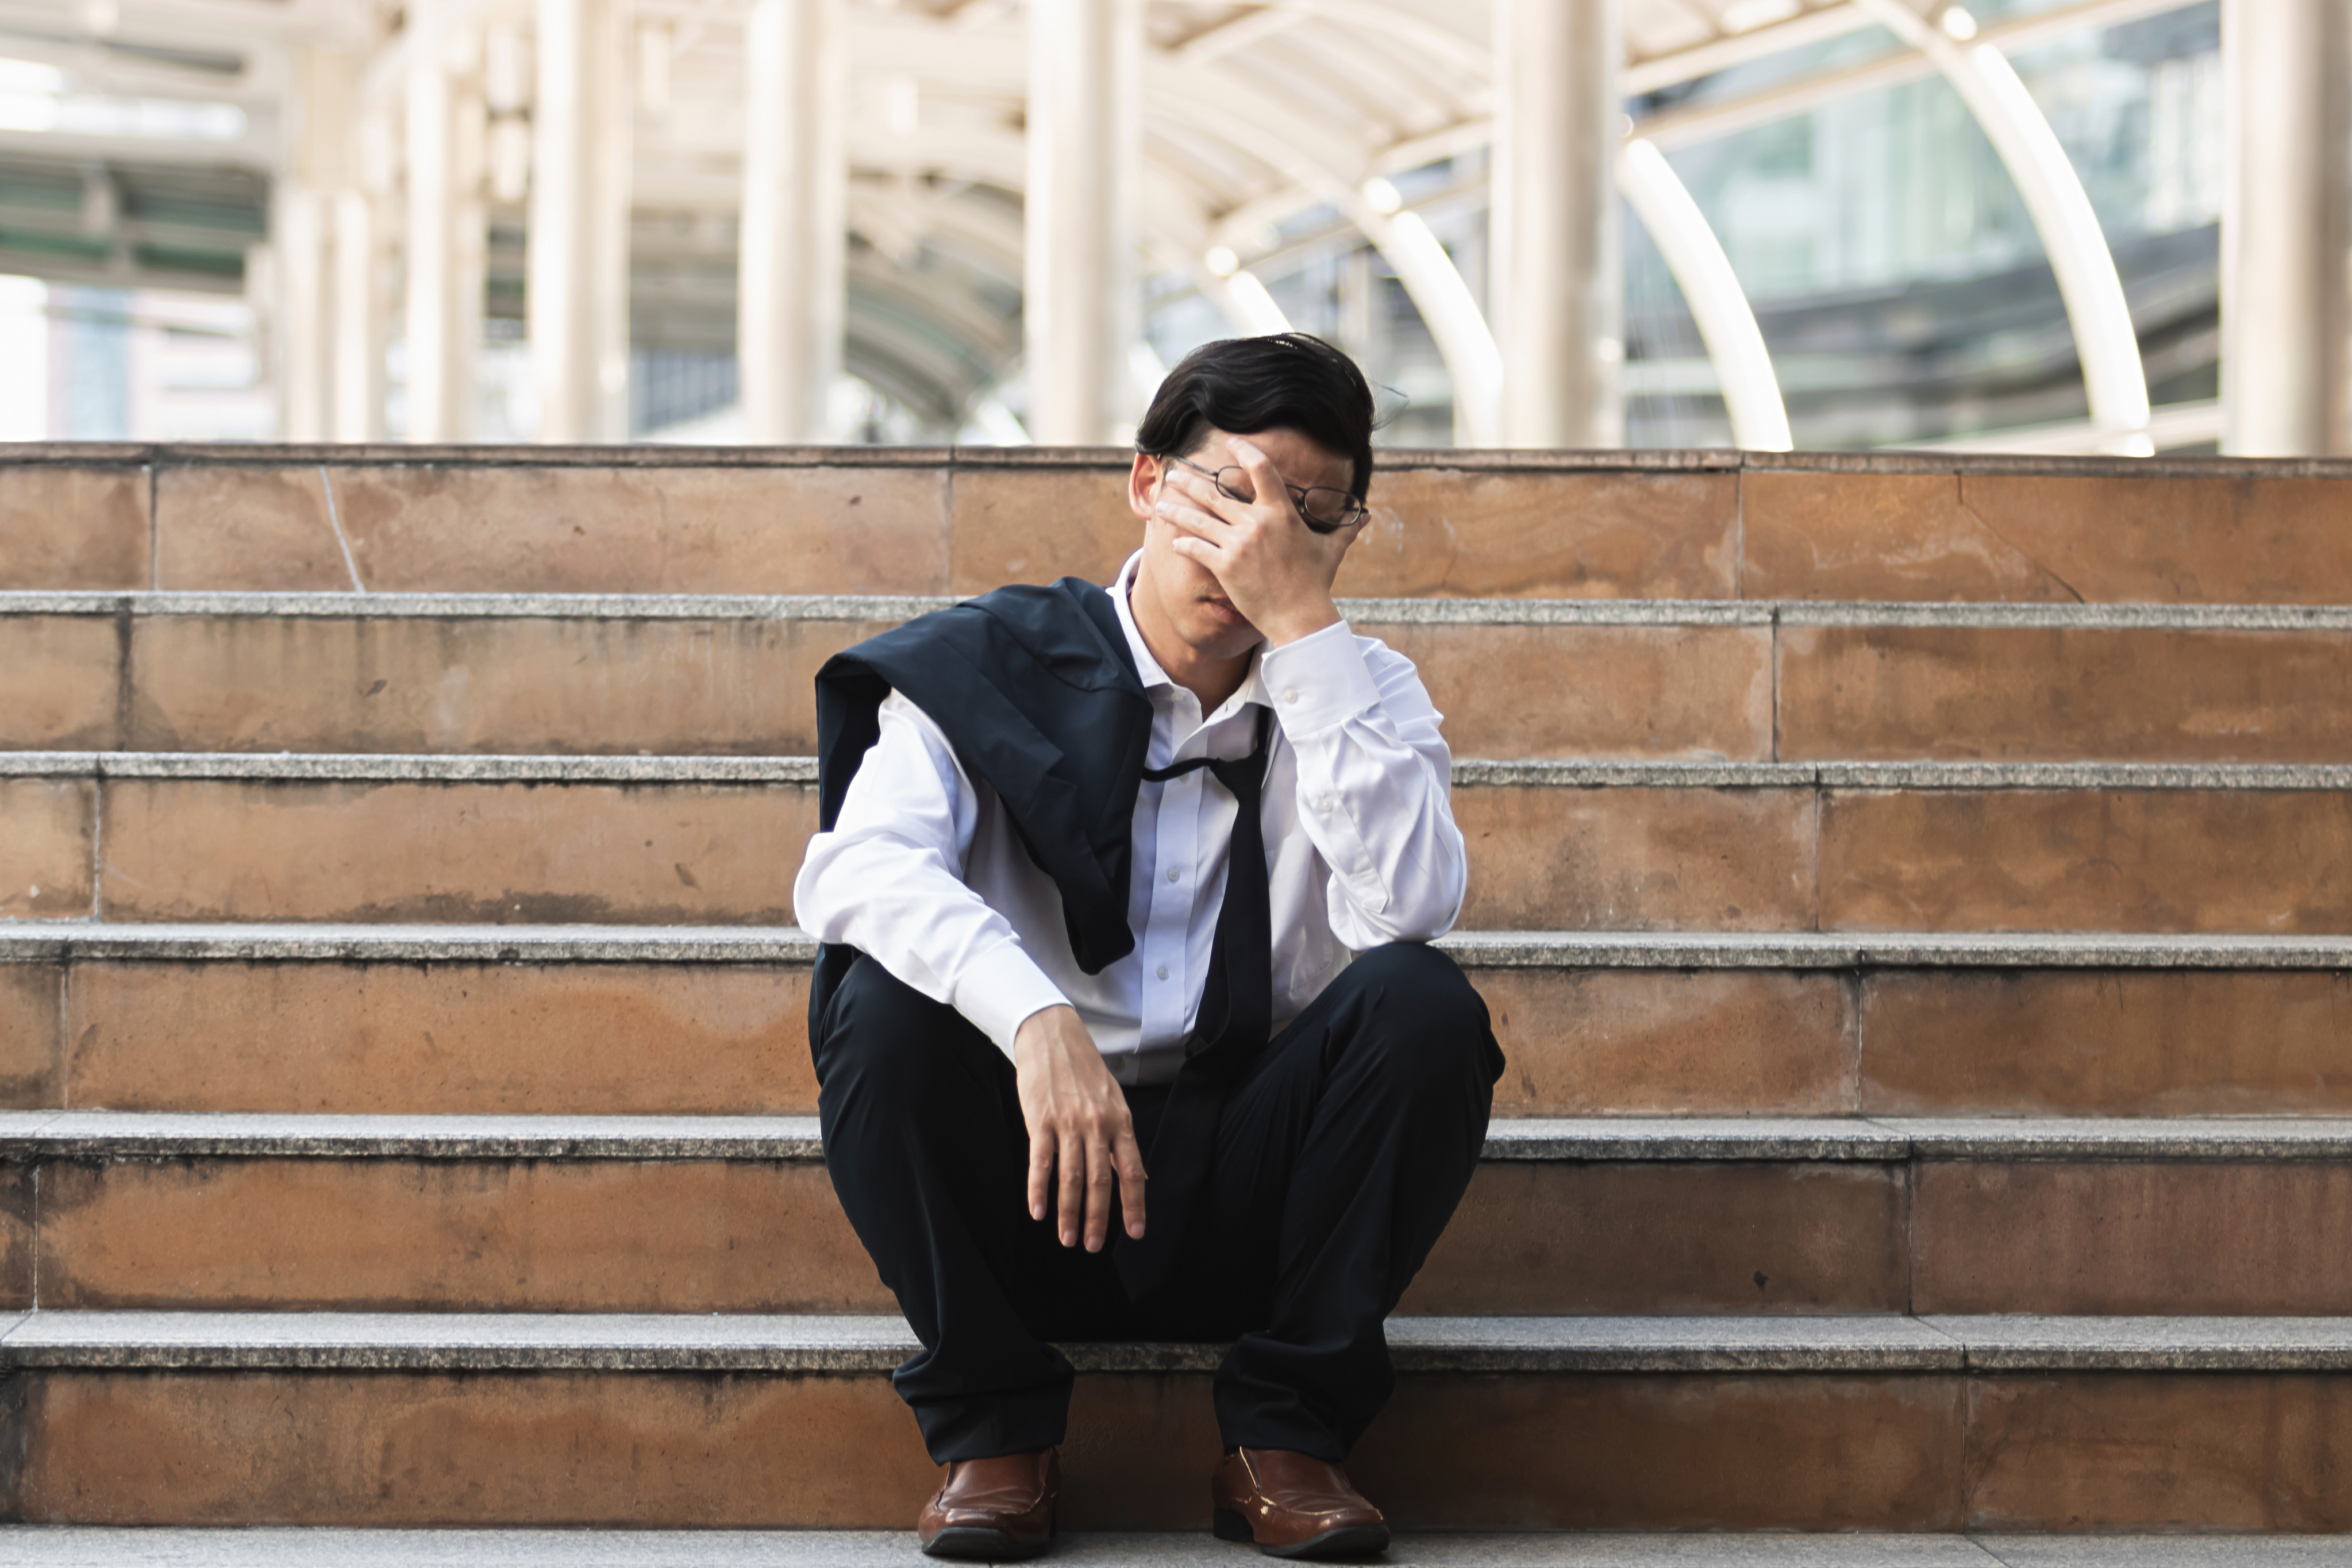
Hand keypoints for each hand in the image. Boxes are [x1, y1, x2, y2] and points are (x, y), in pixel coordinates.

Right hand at [1014, 1005, 1146, 1249]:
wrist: (1052, 1036)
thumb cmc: (1084, 1071)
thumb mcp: (1113, 1102)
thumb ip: (1121, 1140)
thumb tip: (1137, 1176)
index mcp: (1120, 1122)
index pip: (1132, 1171)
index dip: (1134, 1204)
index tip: (1135, 1233)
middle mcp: (1097, 1125)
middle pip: (1100, 1181)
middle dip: (1098, 1219)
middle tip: (1093, 1246)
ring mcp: (1068, 1123)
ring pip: (1071, 1177)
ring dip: (1069, 1212)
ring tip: (1068, 1239)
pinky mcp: (1040, 1121)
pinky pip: (1040, 1162)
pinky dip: (1039, 1190)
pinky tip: (1038, 1211)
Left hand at [1153, 438, 1363, 646]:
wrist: (1301, 616)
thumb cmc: (1316, 583)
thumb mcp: (1332, 551)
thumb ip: (1345, 529)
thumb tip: (1366, 517)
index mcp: (1281, 512)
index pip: (1261, 469)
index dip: (1244, 450)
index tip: (1232, 441)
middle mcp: (1257, 523)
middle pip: (1215, 492)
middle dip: (1191, 481)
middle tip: (1175, 472)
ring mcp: (1238, 544)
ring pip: (1199, 519)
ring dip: (1176, 509)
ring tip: (1162, 503)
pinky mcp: (1225, 566)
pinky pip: (1196, 548)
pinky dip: (1183, 543)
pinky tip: (1173, 541)